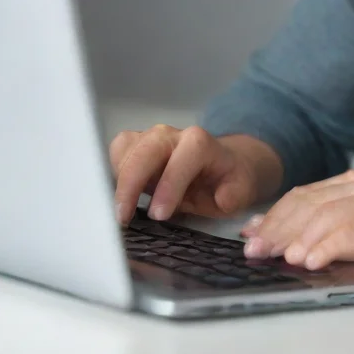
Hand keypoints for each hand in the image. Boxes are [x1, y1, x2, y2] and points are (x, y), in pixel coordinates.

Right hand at [110, 124, 282, 224]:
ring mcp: (153, 138)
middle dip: (132, 182)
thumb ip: (233, 194)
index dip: (170, 183)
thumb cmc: (228, 180)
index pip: (185, 156)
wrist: (222, 164)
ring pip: (128, 148)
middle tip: (123, 218)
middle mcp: (175, 135)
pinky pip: (118, 151)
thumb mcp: (240, 191)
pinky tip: (120, 197)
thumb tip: (220, 197)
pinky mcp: (136, 145)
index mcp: (203, 144)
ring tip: (120, 212)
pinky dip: (113, 173)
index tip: (159, 215)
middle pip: (148, 148)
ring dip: (119, 180)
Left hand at [240, 165, 353, 273]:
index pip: (307, 194)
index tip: (248, 239)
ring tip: (278, 259)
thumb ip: (337, 229)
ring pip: (329, 213)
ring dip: (298, 238)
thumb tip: (285, 243)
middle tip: (253, 253)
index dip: (274, 216)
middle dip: (277, 227)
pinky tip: (312, 261)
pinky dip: (330, 246)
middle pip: (311, 201)